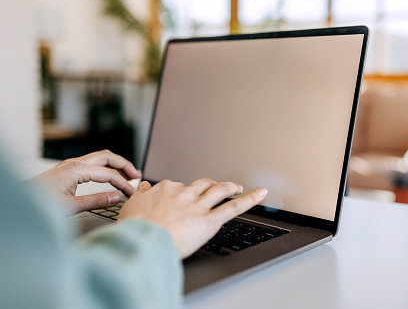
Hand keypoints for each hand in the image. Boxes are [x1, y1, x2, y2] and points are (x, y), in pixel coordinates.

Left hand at [28, 150, 139, 214]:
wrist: (20, 201)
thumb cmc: (40, 204)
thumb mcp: (70, 207)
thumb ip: (96, 201)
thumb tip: (117, 197)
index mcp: (76, 170)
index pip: (108, 174)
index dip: (123, 184)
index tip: (131, 194)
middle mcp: (75, 163)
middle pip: (107, 157)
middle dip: (124, 165)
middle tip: (136, 176)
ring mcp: (71, 164)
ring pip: (100, 157)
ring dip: (115, 164)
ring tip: (127, 174)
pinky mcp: (68, 168)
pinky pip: (92, 162)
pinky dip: (106, 166)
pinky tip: (109, 175)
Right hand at [118, 178, 266, 258]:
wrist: (143, 239)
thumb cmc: (135, 227)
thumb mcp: (131, 206)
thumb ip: (140, 194)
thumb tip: (143, 186)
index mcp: (166, 189)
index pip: (178, 186)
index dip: (183, 191)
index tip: (184, 195)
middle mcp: (185, 193)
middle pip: (202, 184)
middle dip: (210, 184)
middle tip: (216, 186)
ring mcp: (199, 206)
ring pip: (219, 190)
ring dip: (230, 186)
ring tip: (237, 186)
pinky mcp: (211, 220)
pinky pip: (234, 207)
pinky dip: (250, 199)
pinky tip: (261, 193)